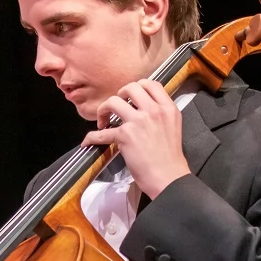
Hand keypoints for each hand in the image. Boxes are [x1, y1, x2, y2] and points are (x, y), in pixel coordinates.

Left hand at [82, 79, 190, 198]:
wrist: (168, 177)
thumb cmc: (170, 158)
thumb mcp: (172, 127)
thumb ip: (160, 115)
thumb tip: (142, 109)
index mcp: (168, 108)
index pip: (151, 84)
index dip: (137, 87)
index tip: (130, 97)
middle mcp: (154, 111)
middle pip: (130, 88)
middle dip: (118, 95)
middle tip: (115, 107)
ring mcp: (139, 121)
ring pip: (113, 102)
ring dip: (103, 110)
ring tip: (103, 121)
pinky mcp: (125, 135)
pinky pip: (101, 133)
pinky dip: (91, 137)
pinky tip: (88, 141)